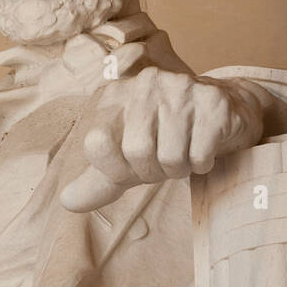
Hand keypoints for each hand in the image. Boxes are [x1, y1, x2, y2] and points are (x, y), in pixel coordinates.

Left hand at [60, 69, 266, 211]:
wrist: (220, 117)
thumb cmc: (165, 140)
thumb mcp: (127, 161)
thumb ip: (98, 182)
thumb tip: (67, 202)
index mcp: (114, 95)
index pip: (97, 142)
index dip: (116, 168)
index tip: (131, 166)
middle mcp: (144, 85)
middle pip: (137, 152)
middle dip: (152, 171)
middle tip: (163, 162)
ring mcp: (181, 88)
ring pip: (171, 156)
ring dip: (180, 169)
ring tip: (184, 153)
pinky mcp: (213, 103)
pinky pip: (200, 155)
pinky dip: (202, 163)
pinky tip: (203, 147)